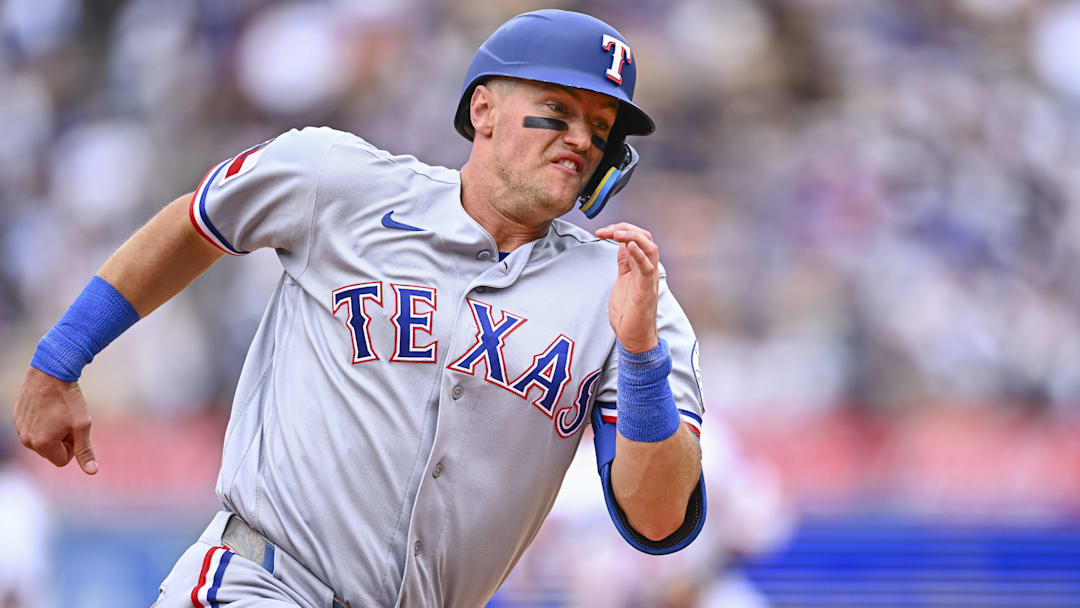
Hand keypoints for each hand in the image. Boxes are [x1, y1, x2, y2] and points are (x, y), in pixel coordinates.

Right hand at [13, 366, 98, 473]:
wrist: (50, 373)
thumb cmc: (68, 400)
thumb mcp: (82, 426)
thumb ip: (85, 451)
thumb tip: (92, 472)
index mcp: (43, 445)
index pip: (63, 460)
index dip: (73, 447)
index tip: (76, 430)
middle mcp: (27, 440)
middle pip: (51, 452)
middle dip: (62, 440)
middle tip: (68, 420)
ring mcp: (20, 428)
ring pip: (42, 440)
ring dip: (52, 432)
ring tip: (57, 413)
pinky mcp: (17, 417)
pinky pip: (33, 428)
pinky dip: (42, 422)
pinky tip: (48, 407)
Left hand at [594, 222, 659, 352]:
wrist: (634, 338)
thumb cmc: (629, 313)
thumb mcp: (622, 281)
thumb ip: (625, 264)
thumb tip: (622, 247)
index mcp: (640, 267)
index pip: (637, 238)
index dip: (620, 230)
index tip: (602, 232)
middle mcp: (647, 270)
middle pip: (645, 238)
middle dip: (626, 228)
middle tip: (607, 230)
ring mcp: (648, 280)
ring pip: (650, 248)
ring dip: (633, 236)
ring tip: (617, 233)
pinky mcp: (645, 291)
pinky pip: (647, 268)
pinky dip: (640, 255)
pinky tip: (629, 247)